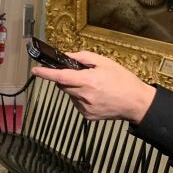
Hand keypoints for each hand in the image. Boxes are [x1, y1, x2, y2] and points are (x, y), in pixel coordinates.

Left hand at [31, 51, 155, 123]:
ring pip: (70, 94)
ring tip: (93, 86)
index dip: (46, 74)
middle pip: (63, 85)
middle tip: (80, 74)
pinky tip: (95, 95)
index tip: (34, 70)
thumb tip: (67, 56)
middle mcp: (84, 96)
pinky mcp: (87, 116)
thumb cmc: (123, 80)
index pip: (60, 77)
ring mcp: (85, 108)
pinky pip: (76, 103)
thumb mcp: (104, 62)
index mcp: (88, 81)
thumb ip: (83, 57)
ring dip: (74, 88)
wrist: (137, 103)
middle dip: (65, 78)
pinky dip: (80, 97)